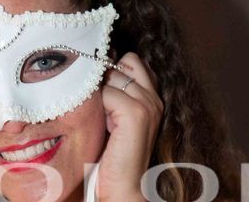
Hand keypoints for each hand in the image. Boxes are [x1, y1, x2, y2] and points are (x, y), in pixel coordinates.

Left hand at [97, 53, 163, 201]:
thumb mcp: (114, 116)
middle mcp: (154, 97)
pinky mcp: (137, 113)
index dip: (111, 70)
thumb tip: (94, 65)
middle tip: (102, 107)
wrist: (124, 188)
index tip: (102, 91)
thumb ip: (114, 92)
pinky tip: (103, 126)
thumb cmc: (113, 154)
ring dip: (100, 93)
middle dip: (105, 78)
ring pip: (111, 76)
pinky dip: (98, 106)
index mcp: (152, 96)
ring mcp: (148, 104)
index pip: (130, 60)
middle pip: (122, 63)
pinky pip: (106, 93)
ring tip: (102, 119)